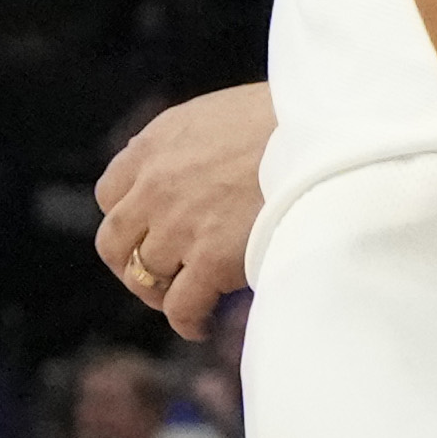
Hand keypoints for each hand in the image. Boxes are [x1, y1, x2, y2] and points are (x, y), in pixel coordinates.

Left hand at [96, 84, 275, 340]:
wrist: (325, 135)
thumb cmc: (290, 119)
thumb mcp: (221, 112)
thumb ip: (188, 141)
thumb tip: (183, 164)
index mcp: (156, 144)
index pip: (111, 193)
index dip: (129, 220)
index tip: (148, 233)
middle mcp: (156, 185)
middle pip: (115, 241)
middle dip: (131, 264)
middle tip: (157, 277)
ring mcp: (180, 226)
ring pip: (144, 277)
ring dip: (161, 293)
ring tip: (187, 301)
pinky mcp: (211, 260)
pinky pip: (181, 307)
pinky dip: (188, 322)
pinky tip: (202, 325)